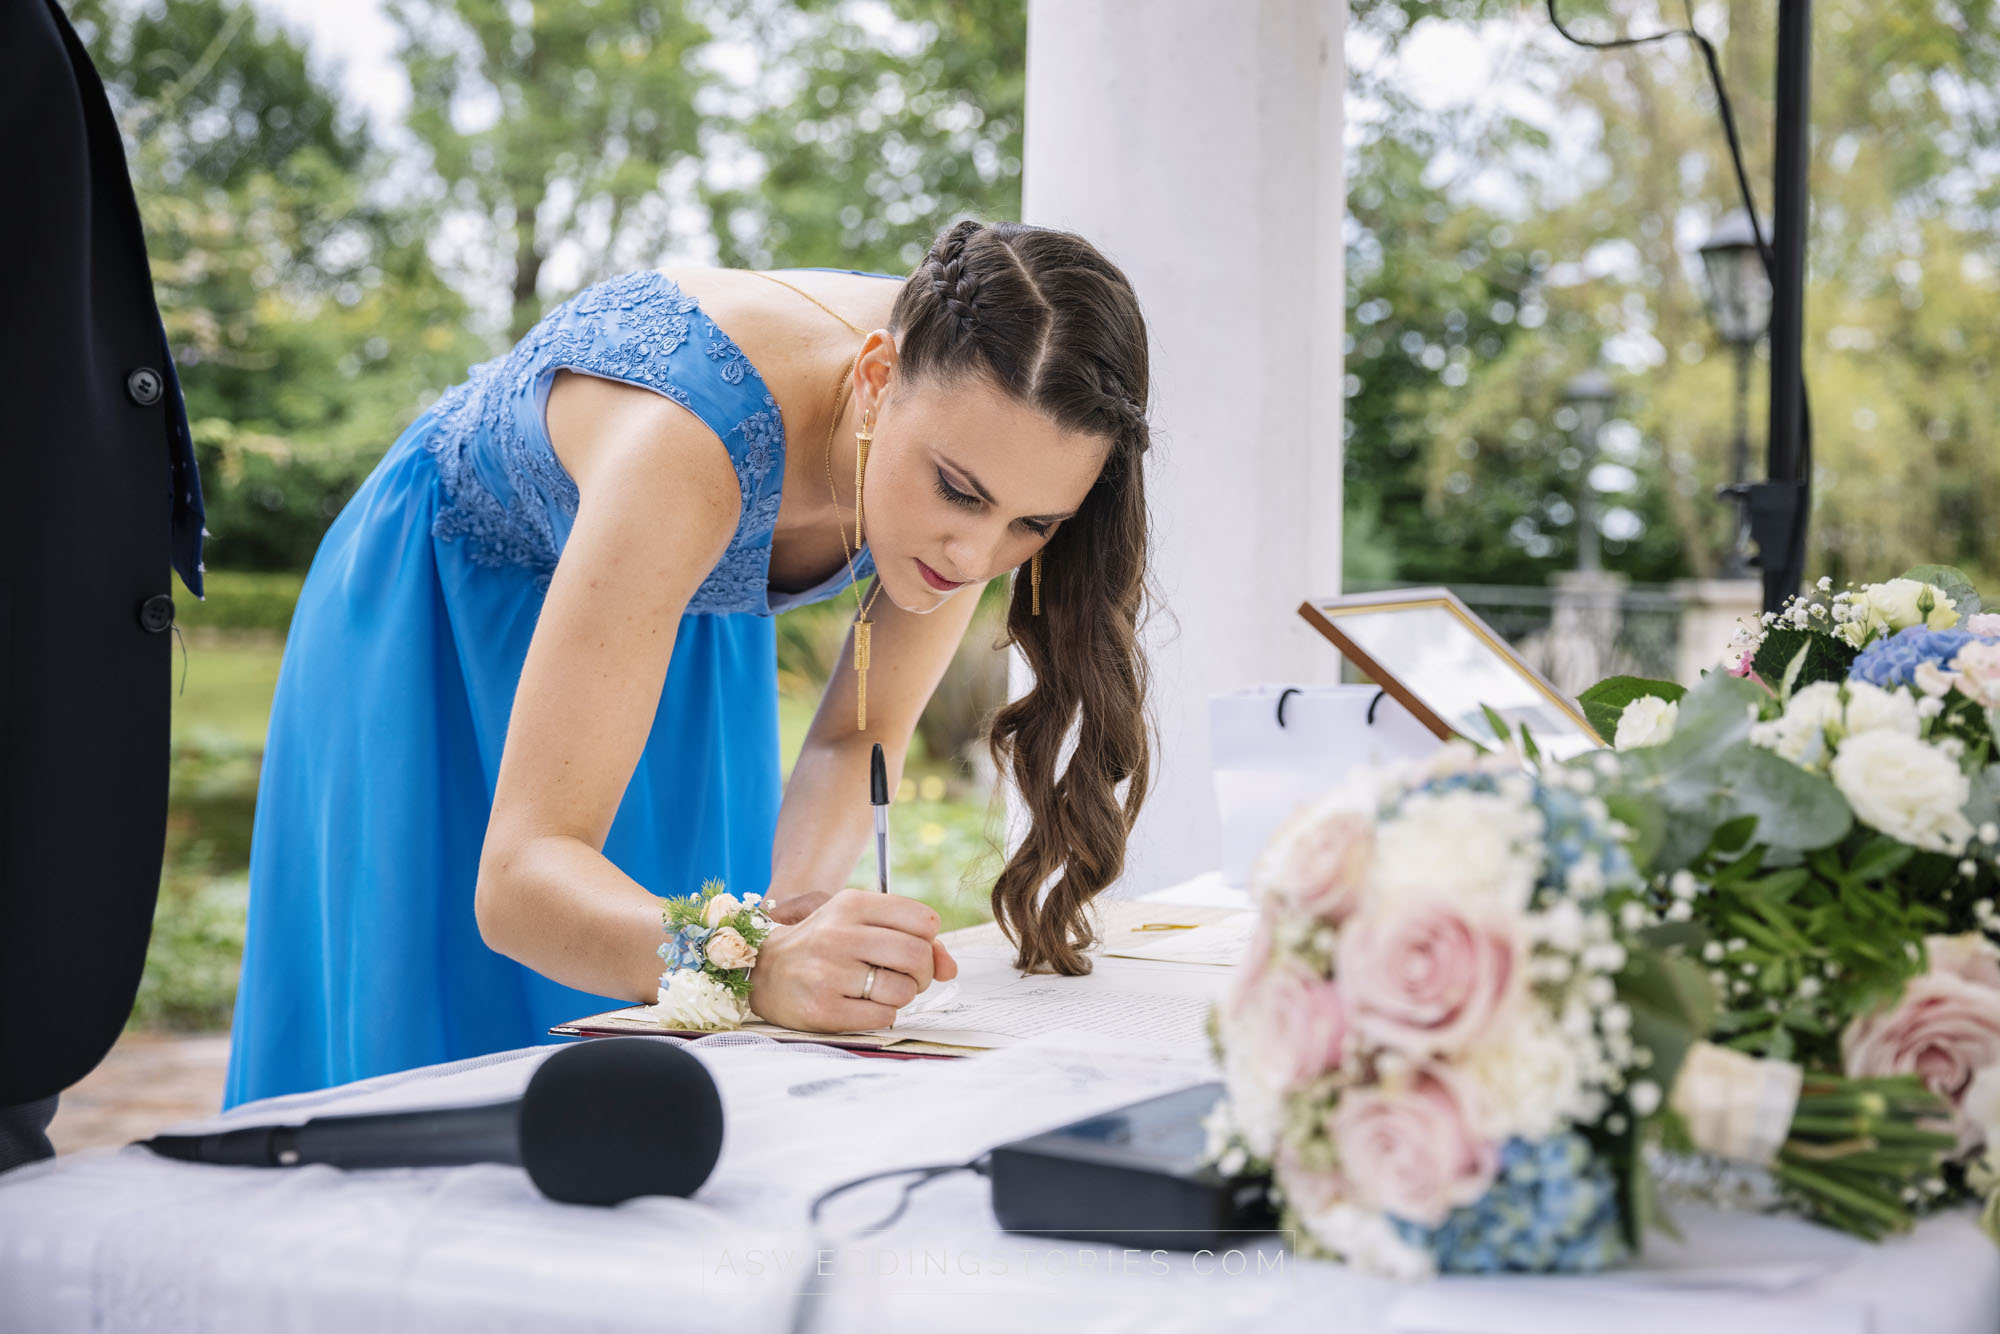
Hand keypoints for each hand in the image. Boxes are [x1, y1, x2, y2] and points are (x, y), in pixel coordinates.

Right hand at [749, 888, 960, 1031]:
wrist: (763, 969)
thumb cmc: (825, 943)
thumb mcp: (861, 923)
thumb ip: (913, 938)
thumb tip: (950, 968)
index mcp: (852, 904)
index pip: (924, 920)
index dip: (928, 939)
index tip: (911, 947)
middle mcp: (840, 935)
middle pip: (918, 956)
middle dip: (921, 972)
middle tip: (904, 976)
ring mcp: (829, 973)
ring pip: (904, 990)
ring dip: (901, 995)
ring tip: (876, 990)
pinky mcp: (823, 1009)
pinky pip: (883, 1017)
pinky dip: (882, 1014)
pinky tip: (860, 1004)